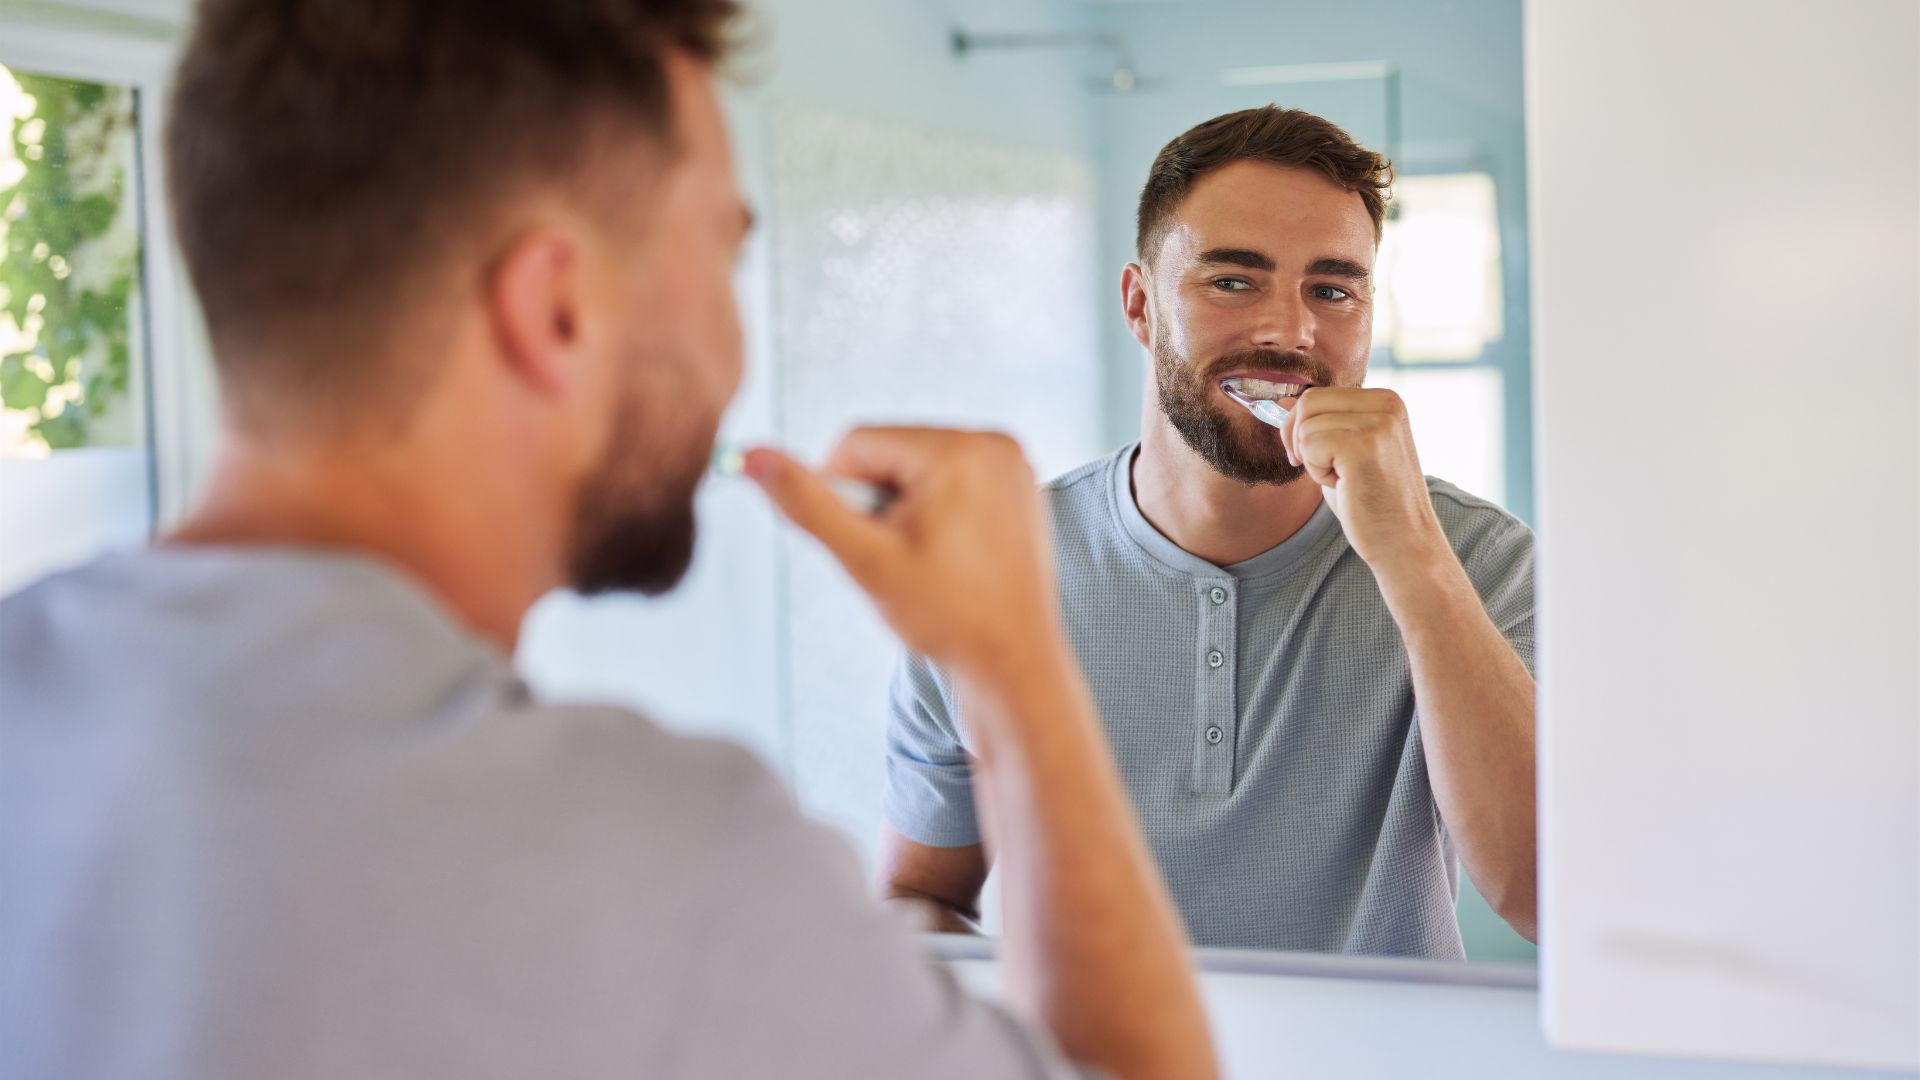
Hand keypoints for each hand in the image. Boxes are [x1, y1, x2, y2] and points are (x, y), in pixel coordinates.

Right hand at [744, 428, 1064, 681]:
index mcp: (959, 448)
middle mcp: (994, 442)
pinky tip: (953, 559)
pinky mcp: (1020, 488)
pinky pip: (952, 482)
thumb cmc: (947, 617)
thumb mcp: (865, 559)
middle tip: (904, 560)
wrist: (1014, 664)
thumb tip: (752, 456)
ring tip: (930, 563)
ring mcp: (1013, 464)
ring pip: (918, 470)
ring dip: (905, 512)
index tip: (870, 546)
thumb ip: (806, 504)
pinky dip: (937, 514)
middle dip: (880, 504)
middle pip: (891, 453)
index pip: (857, 442)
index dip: (843, 496)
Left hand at [1277, 387, 1449, 575]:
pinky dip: (1317, 472)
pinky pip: (1309, 444)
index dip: (1301, 429)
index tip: (1315, 458)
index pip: (1317, 395)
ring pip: (1305, 426)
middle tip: (1325, 471)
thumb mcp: (1344, 453)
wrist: (1403, 543)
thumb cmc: (1373, 503)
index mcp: (1386, 400)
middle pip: (1308, 402)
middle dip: (1299, 440)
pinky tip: (1345, 486)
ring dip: (1313, 461)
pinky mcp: (1364, 444)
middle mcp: (1387, 403)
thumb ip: (1320, 424)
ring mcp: (1378, 422)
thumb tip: (1279, 403)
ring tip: (1345, 480)